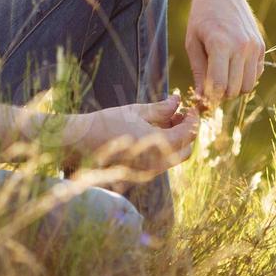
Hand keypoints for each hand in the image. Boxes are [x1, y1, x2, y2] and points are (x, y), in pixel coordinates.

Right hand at [62, 94, 199, 183]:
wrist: (81, 142)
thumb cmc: (107, 122)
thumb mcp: (136, 111)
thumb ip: (161, 108)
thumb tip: (177, 100)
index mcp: (157, 144)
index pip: (188, 133)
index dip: (193, 119)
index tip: (191, 108)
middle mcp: (157, 162)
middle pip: (186, 150)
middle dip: (188, 132)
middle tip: (182, 115)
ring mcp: (149, 172)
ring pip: (175, 158)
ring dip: (177, 141)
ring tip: (168, 121)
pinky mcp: (141, 175)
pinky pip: (162, 163)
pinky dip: (166, 149)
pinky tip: (155, 134)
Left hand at [184, 0, 266, 104]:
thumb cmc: (201, 17)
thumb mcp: (192, 43)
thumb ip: (199, 72)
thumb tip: (203, 99)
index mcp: (221, 45)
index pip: (219, 86)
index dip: (210, 97)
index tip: (202, 97)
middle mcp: (242, 46)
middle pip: (235, 90)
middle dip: (221, 94)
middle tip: (210, 87)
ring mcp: (254, 46)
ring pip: (248, 86)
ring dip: (234, 88)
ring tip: (221, 76)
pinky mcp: (261, 46)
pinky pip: (256, 74)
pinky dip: (245, 77)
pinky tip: (232, 66)